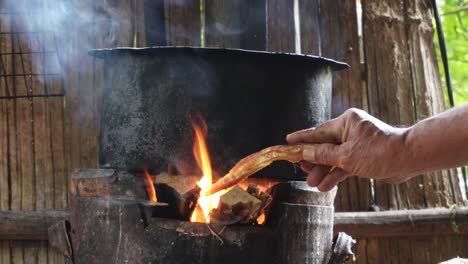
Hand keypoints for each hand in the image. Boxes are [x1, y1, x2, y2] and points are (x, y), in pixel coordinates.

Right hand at [286, 108, 409, 190]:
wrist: (409, 159)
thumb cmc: (380, 152)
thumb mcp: (345, 155)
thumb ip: (322, 154)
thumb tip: (304, 152)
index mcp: (345, 122)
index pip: (317, 131)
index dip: (301, 138)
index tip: (288, 141)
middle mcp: (350, 131)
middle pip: (324, 146)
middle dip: (313, 161)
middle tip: (301, 170)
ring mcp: (356, 144)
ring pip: (334, 157)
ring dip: (324, 171)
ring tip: (312, 184)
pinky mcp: (363, 157)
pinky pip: (344, 164)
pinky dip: (336, 174)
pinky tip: (326, 185)